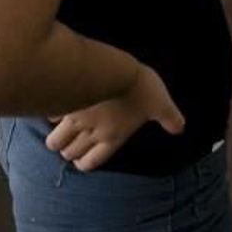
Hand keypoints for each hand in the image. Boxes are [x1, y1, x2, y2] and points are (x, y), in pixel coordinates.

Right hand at [45, 65, 183, 170]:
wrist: (115, 68)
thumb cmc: (141, 87)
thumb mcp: (161, 104)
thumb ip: (169, 118)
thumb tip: (180, 129)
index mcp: (112, 137)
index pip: (91, 161)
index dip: (83, 163)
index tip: (80, 160)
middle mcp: (91, 133)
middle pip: (70, 153)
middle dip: (69, 151)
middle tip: (71, 144)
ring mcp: (74, 119)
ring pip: (55, 141)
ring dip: (56, 139)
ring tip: (58, 133)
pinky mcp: (63, 103)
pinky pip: (50, 115)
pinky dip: (51, 114)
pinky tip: (56, 108)